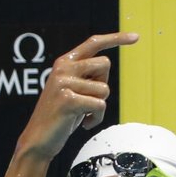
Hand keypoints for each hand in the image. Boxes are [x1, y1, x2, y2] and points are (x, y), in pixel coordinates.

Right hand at [16, 32, 138, 161]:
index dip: (116, 39)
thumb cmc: (62, 115)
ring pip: (105, 88)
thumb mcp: (73, 89)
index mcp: (64, 62)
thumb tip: (105, 63)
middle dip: (103, 84)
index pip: (93, 43)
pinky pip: (101, 105)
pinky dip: (97, 118)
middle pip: (105, 64)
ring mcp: (64, 83)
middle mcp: (63, 68)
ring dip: (99, 106)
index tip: (136, 37)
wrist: (39, 139)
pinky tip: (84, 124)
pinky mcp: (68, 99)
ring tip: (83, 113)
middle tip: (87, 100)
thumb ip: (85, 75)